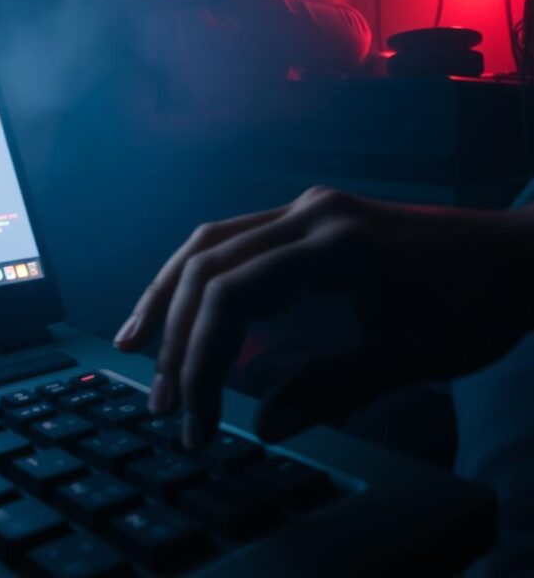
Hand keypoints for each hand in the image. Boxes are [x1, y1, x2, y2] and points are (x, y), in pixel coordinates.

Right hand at [114, 187, 530, 447]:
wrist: (519, 254)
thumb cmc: (477, 304)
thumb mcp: (412, 356)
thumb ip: (334, 387)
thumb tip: (265, 424)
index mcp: (336, 243)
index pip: (235, 294)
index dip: (200, 359)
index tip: (194, 420)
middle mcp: (311, 212)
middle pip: (211, 263)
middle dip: (175, 333)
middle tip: (158, 400)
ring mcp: (309, 208)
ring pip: (213, 241)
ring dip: (172, 295)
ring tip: (136, 345)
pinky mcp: (312, 217)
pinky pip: (238, 239)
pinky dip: (204, 277)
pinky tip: (187, 310)